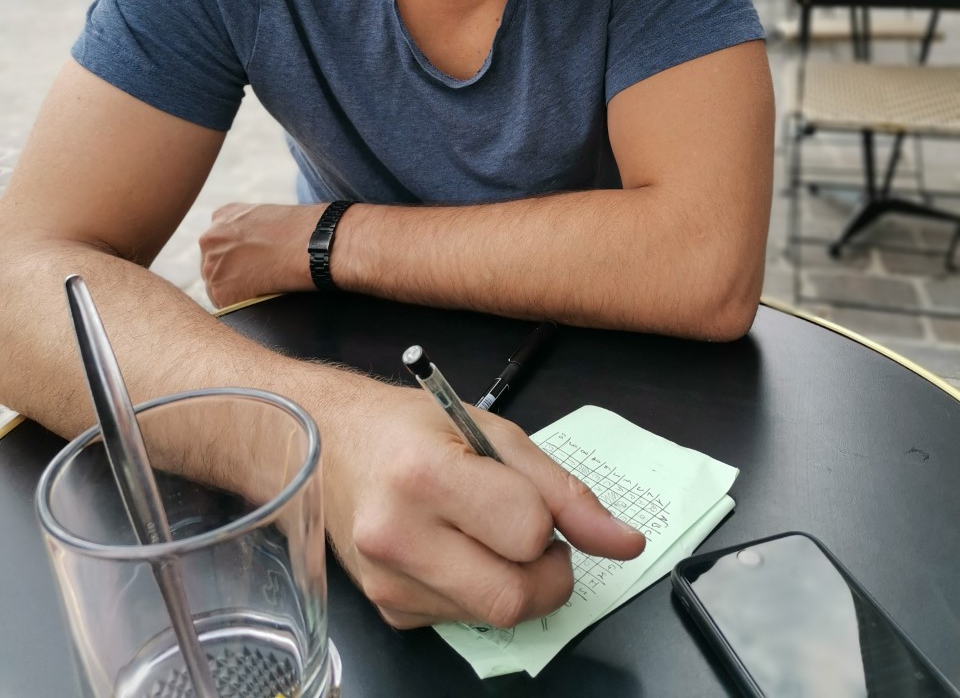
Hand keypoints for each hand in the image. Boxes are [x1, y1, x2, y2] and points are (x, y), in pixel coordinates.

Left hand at [199, 202, 317, 306]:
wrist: (313, 244)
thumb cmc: (301, 228)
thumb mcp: (265, 214)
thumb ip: (244, 226)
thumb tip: (245, 245)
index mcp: (221, 217)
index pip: (218, 243)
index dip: (234, 254)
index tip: (250, 260)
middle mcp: (210, 239)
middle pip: (213, 264)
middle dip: (230, 272)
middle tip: (257, 276)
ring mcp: (212, 266)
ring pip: (217, 285)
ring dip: (235, 289)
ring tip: (262, 285)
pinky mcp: (222, 292)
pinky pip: (226, 305)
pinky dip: (241, 304)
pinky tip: (261, 294)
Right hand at [317, 378, 645, 629]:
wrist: (333, 442)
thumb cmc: (413, 427)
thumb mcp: (494, 433)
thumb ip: (564, 491)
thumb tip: (626, 542)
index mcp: (426, 475)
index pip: (528, 532)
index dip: (547, 518)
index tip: (531, 498)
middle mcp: (397, 535)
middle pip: (513, 597)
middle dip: (547, 572)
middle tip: (535, 536)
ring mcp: (387, 581)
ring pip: (493, 615)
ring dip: (512, 580)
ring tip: (487, 533)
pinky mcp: (386, 611)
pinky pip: (462, 620)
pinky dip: (477, 590)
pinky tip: (454, 550)